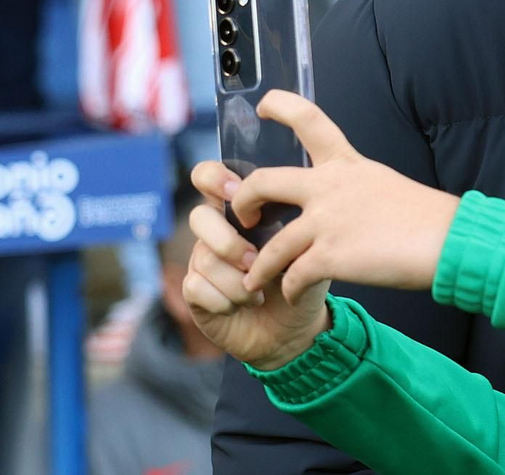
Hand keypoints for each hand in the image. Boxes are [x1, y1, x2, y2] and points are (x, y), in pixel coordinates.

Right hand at [186, 163, 331, 370]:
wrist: (296, 327)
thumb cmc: (303, 277)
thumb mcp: (309, 245)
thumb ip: (298, 219)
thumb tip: (293, 196)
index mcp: (241, 211)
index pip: (209, 177)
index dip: (214, 177)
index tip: (236, 190)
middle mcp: (216, 232)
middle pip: (198, 217)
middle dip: (228, 240)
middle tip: (253, 259)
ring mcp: (203, 261)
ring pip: (204, 257)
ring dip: (236, 280)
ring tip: (259, 292)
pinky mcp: (195, 292)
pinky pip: (197, 287)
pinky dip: (226, 299)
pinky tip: (245, 305)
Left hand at [223, 91, 461, 301]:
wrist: (447, 241)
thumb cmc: (427, 218)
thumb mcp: (384, 184)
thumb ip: (354, 189)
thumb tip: (342, 207)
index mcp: (346, 164)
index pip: (309, 120)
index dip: (281, 106)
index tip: (264, 106)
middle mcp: (330, 187)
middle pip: (264, 182)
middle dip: (243, 202)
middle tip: (243, 217)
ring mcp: (327, 221)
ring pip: (272, 245)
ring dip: (258, 267)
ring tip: (253, 279)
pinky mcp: (330, 256)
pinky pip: (292, 276)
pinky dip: (288, 289)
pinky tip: (291, 295)